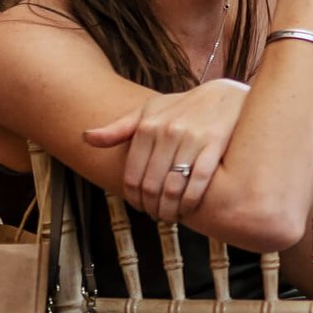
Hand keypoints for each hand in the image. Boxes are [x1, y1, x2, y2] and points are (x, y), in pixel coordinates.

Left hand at [82, 80, 250, 223]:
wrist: (227, 96)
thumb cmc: (184, 107)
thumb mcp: (150, 112)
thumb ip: (119, 128)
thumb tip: (86, 138)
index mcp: (148, 126)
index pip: (132, 175)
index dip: (133, 198)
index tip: (140, 207)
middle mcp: (167, 131)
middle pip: (151, 185)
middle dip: (151, 207)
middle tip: (156, 216)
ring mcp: (192, 138)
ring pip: (173, 187)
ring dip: (169, 209)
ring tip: (170, 216)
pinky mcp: (216, 144)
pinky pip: (199, 181)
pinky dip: (191, 201)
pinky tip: (189, 208)